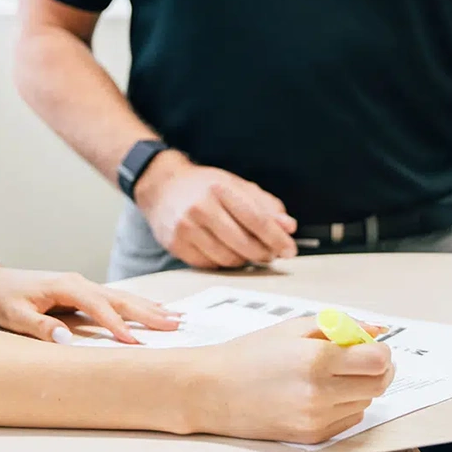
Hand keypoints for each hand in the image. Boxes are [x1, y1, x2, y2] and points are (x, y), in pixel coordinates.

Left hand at [0, 262, 180, 343]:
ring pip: (123, 297)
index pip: (99, 307)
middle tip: (176, 324)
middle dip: (149, 312)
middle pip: (120, 299)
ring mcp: (83, 286)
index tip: (135, 341)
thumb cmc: (3, 298)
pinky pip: (115, 299)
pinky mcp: (83, 292)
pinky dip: (137, 306)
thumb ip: (41, 327)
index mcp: (67, 286)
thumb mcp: (15, 316)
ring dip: (149, 308)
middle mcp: (80, 283)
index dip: (117, 325)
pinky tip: (154, 310)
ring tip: (176, 318)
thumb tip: (67, 339)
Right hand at [135, 153, 297, 268]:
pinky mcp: (176, 245)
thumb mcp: (237, 186)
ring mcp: (185, 228)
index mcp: (219, 188)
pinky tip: (227, 253)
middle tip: (272, 254)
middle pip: (243, 243)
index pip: (256, 219)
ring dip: (245, 260)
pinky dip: (224, 263)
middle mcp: (200, 208)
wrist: (163, 187)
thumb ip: (266, 205)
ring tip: (249, 253)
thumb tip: (288, 227)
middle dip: (264, 253)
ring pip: (228, 258)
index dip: (276, 238)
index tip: (289, 249)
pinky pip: (210, 265)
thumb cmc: (204, 186)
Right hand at [189, 317, 394, 444]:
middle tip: (358, 358)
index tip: (367, 345)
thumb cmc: (248, 355)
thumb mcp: (292, 328)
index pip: (378, 360)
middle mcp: (321, 392)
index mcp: (317, 359)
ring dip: (359, 387)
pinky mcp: (311, 436)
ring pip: (366, 402)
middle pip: (379, 383)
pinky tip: (321, 393)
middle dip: (376, 368)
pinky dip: (345, 405)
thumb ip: (339, 326)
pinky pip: (349, 419)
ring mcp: (317, 418)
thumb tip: (377, 329)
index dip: (379, 350)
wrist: (212, 391)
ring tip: (331, 375)